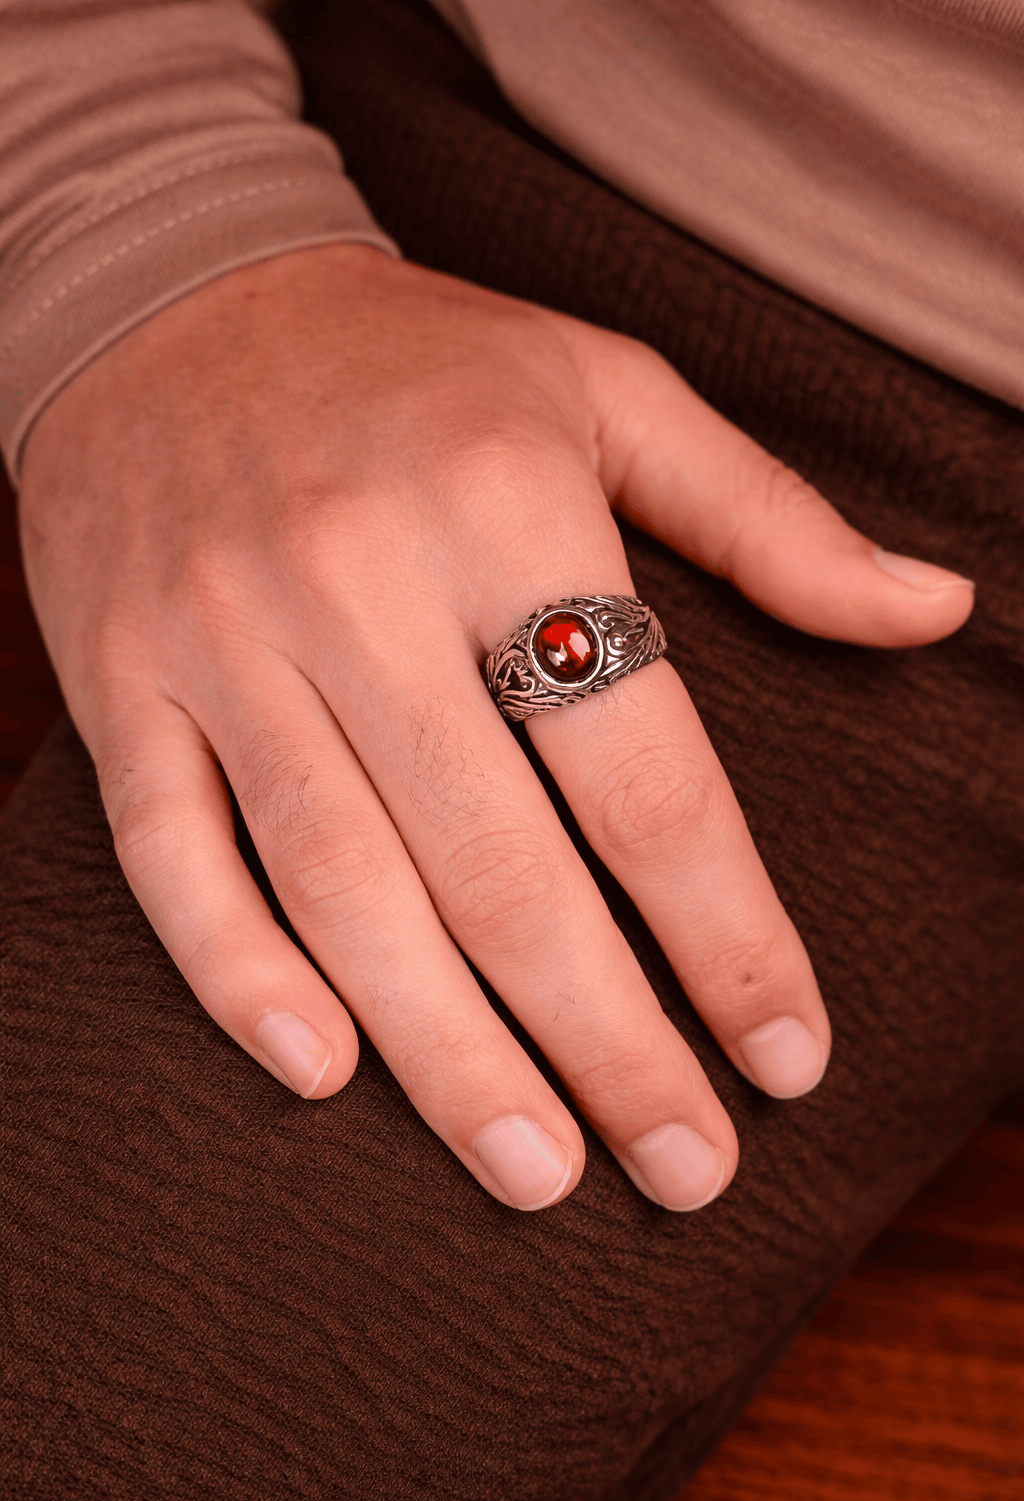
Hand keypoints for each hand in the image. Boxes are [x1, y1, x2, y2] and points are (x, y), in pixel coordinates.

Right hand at [18, 245, 973, 1210]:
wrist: (166, 294)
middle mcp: (357, 579)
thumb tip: (938, 607)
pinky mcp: (120, 682)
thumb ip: (768, 517)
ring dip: (446, 1052)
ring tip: (540, 1169)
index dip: (729, 932)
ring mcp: (223, 638)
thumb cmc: (416, 362)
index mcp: (503, 502)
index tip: (790, 1055)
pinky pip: (171, 854)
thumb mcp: (607, 386)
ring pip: (344, 886)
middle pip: (502, 864)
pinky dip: (239, 974)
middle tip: (685, 1168)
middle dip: (610, 1038)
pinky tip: (326, 1075)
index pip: (645, 768)